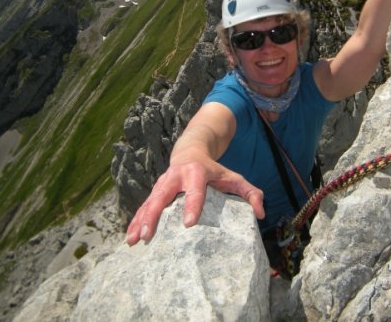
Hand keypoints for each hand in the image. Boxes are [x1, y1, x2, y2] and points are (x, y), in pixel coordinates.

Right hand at [125, 160, 264, 244]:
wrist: (190, 150)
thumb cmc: (215, 169)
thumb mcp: (234, 177)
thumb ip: (250, 193)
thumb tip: (261, 214)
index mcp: (196, 172)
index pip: (195, 190)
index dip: (192, 205)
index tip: (189, 223)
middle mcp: (176, 177)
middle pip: (162, 196)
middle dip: (153, 215)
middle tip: (148, 235)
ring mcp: (162, 183)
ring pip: (148, 202)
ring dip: (140, 221)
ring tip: (133, 240)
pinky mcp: (155, 190)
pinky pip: (143, 206)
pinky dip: (136, 221)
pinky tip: (129, 237)